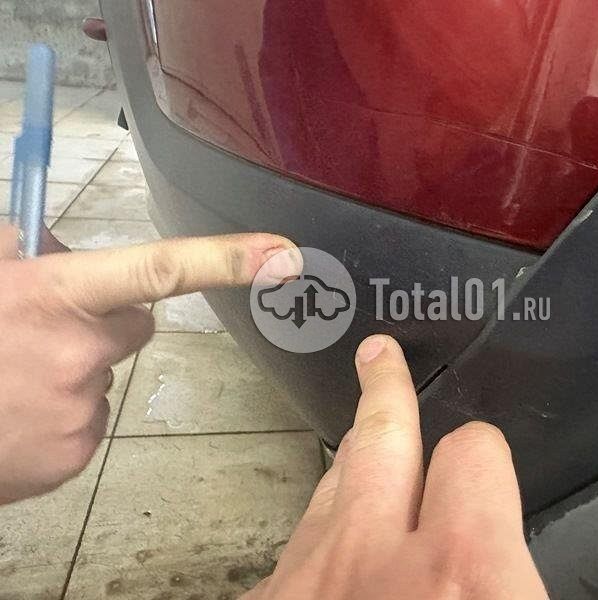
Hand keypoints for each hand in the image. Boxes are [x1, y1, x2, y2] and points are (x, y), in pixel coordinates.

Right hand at [0, 224, 299, 503]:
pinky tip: (17, 413)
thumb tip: (45, 240)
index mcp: (57, 295)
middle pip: (135, 325)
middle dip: (101, 325)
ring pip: (104, 375)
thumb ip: (19, 250)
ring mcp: (82, 408)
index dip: (227, 258)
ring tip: (13, 378)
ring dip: (72, 372)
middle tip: (38, 334)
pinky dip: (60, 415)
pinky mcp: (75, 453)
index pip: (161, 269)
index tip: (284, 254)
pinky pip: (88, 420)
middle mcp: (82, 352)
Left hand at [245, 335, 548, 599]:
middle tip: (380, 358)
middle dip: (386, 391)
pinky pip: (295, 548)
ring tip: (360, 436)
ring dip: (353, 463)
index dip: (481, 452)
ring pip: (330, 485)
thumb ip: (515, 572)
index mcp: (464, 569)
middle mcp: (376, 562)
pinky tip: (331, 551)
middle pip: (381, 436)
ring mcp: (308, 583)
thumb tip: (512, 551)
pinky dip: (319, 540)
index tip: (480, 456)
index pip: (475, 455)